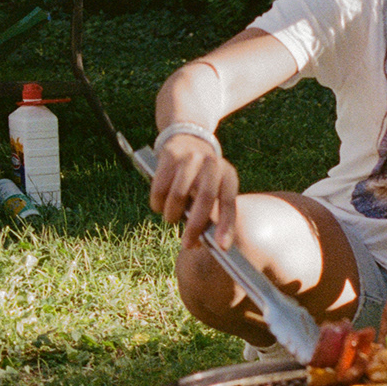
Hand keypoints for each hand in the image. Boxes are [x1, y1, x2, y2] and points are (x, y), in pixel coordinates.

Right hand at [149, 131, 239, 248]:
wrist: (187, 138)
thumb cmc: (200, 176)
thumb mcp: (212, 189)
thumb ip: (208, 214)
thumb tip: (196, 244)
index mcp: (228, 175)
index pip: (229, 203)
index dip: (226, 226)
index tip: (221, 247)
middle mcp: (212, 163)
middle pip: (205, 199)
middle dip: (195, 226)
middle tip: (187, 244)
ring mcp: (191, 157)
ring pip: (178, 196)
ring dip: (172, 215)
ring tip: (171, 219)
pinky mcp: (169, 155)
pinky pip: (159, 188)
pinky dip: (158, 203)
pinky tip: (159, 205)